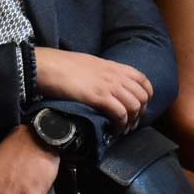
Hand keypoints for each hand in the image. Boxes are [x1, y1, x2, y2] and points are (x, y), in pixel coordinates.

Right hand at [35, 48, 152, 133]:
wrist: (47, 66)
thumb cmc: (62, 64)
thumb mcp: (88, 64)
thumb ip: (101, 72)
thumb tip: (104, 83)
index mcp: (114, 66)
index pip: (143, 80)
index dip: (146, 96)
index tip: (139, 107)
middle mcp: (116, 76)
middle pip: (142, 97)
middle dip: (140, 113)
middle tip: (130, 123)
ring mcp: (109, 86)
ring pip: (134, 106)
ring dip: (131, 121)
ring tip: (123, 129)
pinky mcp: (99, 97)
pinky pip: (121, 113)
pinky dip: (121, 124)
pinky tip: (115, 129)